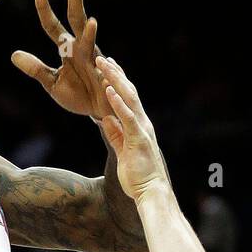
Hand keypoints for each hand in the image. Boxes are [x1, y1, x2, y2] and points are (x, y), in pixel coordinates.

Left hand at [12, 0, 108, 119]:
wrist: (99, 114)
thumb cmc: (79, 96)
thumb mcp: (52, 83)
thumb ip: (35, 68)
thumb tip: (14, 54)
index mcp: (67, 49)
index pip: (52, 25)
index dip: (45, 9)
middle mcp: (81, 47)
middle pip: (76, 17)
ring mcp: (93, 57)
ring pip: (88, 32)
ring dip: (86, 20)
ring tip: (85, 5)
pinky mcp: (102, 72)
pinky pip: (99, 58)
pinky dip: (96, 46)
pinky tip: (94, 37)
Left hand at [94, 54, 169, 198]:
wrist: (151, 192)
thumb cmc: (137, 175)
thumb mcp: (122, 151)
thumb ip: (115, 134)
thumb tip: (105, 119)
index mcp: (138, 126)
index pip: (127, 98)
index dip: (116, 81)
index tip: (106, 67)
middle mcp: (142, 123)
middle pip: (128, 92)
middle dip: (114, 74)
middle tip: (101, 58)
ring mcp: (142, 130)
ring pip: (129, 99)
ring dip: (115, 80)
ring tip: (102, 66)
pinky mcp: (139, 139)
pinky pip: (128, 117)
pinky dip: (118, 103)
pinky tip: (109, 90)